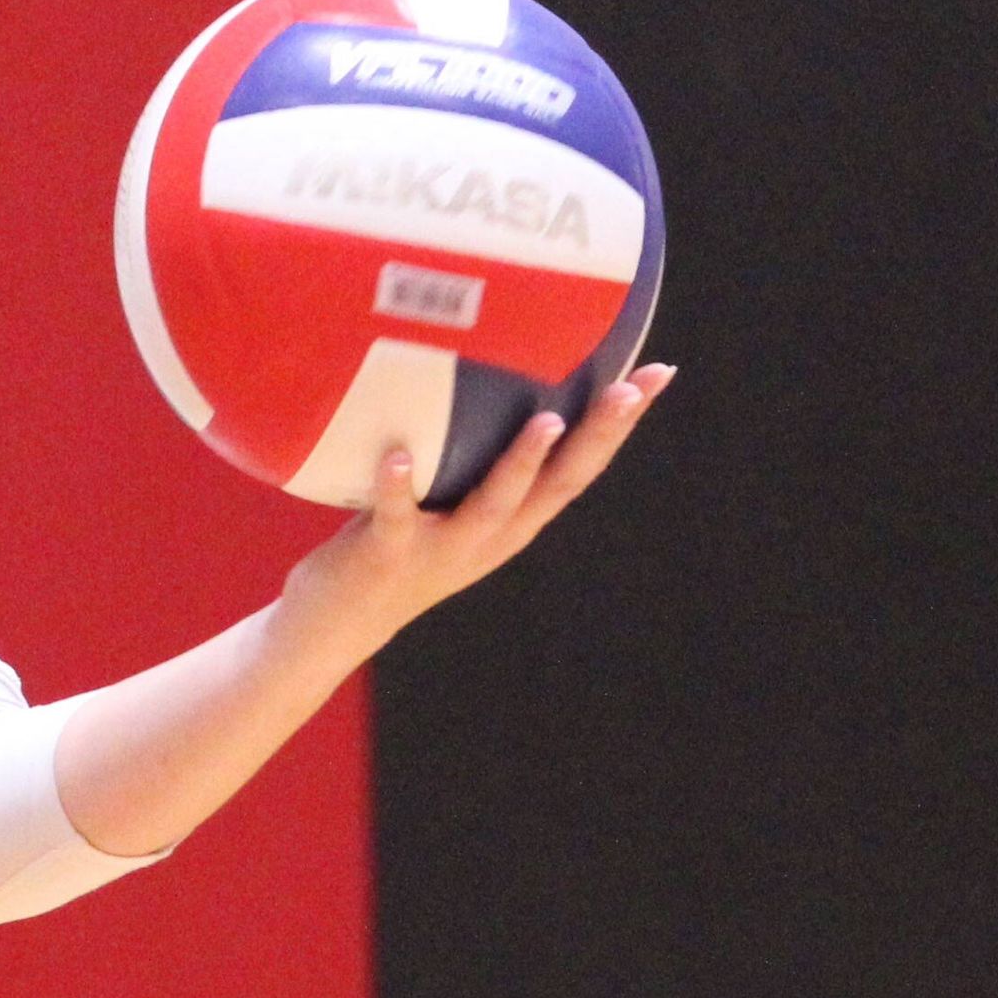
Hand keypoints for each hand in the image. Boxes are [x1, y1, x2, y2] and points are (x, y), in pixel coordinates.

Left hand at [281, 362, 674, 664]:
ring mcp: (443, 547)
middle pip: (557, 483)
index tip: (658, 373)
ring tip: (546, 421)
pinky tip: (397, 456)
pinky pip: (397, 516)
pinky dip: (398, 486)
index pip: (581, 466)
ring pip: (492, 504)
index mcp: (515, 520)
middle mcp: (492, 536)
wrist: (339, 624)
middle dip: (598, 435)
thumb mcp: (453, 500)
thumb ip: (477, 453)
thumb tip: (494, 373)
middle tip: (630, 388)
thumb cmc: (399, 541)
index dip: (622, 424)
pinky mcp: (389, 553)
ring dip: (521, 464)